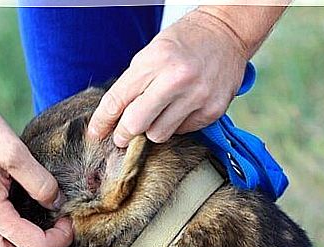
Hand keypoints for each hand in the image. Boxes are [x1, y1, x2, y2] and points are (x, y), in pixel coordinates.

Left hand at [88, 8, 248, 146]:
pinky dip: (176, 125)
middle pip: (136, 124)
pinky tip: (181, 109)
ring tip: (158, 115)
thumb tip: (114, 117)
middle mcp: (176, 80)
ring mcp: (197, 97)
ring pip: (158, 134)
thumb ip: (134, 84)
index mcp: (154, 61)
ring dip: (152, 129)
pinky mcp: (212, 110)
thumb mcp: (151, 53)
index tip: (96, 132)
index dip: (102, 121)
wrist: (227, 33)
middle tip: (121, 137)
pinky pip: (182, 132)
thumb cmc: (185, 42)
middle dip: (123, 134)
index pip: (117, 100)